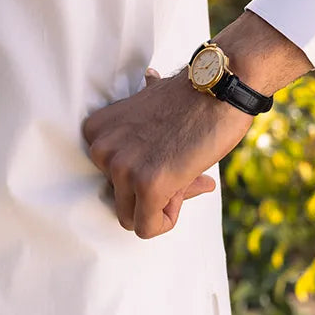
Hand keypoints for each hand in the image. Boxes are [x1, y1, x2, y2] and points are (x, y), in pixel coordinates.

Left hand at [82, 65, 253, 238]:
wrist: (218, 86)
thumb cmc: (189, 97)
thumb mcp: (150, 109)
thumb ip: (139, 130)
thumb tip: (148, 116)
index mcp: (96, 130)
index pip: (108, 177)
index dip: (141, 174)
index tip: (164, 155)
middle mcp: (100, 149)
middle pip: (120, 200)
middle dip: (152, 192)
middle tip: (178, 167)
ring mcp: (121, 167)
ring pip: (132, 218)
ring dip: (162, 203)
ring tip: (183, 170)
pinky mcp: (145, 185)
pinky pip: (147, 228)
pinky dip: (168, 218)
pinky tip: (186, 183)